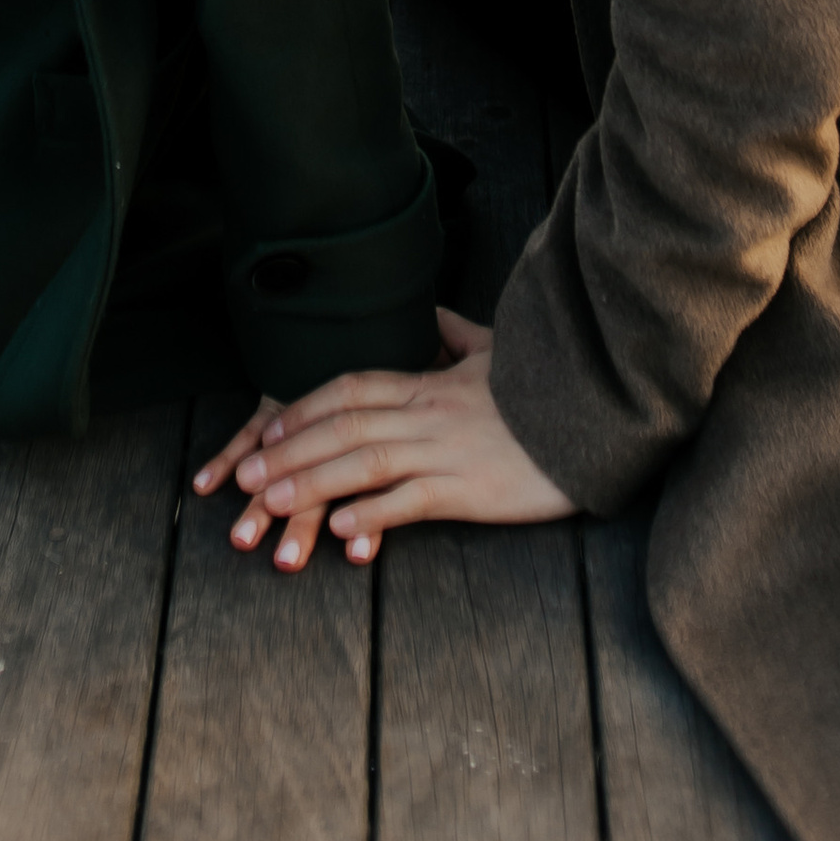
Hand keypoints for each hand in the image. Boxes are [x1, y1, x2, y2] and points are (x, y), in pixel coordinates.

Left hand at [196, 310, 573, 569]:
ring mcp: (446, 451)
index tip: (266, 430)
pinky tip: (338, 527)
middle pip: (344, 426)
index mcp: (430, 381)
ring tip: (269, 503)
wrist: (595, 415)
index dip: (305, 408)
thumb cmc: (545, 387)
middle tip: (244, 477)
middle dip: (288, 450)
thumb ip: (456, 333)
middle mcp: (428, 413)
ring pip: (364, 463)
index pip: (352, 388)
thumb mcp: (497, 350)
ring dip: (310, 482)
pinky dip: (371, 513)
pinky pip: (411, 500)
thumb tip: (431, 313)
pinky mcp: (471, 489)